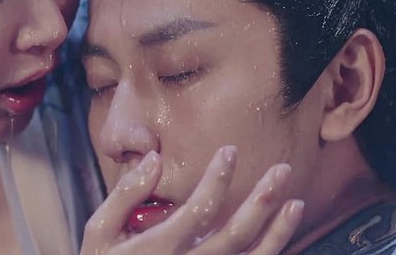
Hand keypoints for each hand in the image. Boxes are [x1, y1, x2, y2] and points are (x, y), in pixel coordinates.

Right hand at [81, 147, 303, 254]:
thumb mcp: (99, 231)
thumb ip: (125, 194)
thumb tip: (153, 158)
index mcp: (159, 249)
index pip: (200, 209)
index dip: (218, 178)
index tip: (230, 151)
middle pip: (237, 235)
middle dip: (262, 200)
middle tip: (282, 170)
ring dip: (278, 232)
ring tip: (295, 203)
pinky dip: (269, 254)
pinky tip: (281, 236)